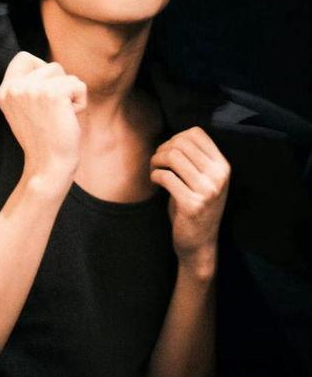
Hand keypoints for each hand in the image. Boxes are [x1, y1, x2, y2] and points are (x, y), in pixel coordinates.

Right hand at [0, 51, 86, 178]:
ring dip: (70, 95)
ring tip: (60, 116)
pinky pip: (79, 85)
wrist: (48, 166)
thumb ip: (28, 87)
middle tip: (52, 113)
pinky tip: (68, 119)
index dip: (41, 69)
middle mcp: (15, 87)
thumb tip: (50, 67)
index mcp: (5, 91)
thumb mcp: (25, 109)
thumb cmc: (44, 139)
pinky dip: (81, 102)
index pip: (23, 57)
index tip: (45, 95)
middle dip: (60, 86)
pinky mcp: (53, 94)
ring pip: (66, 74)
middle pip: (50, 65)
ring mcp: (32, 89)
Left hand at [150, 126, 230, 273]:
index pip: (196, 133)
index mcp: (223, 166)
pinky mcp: (192, 204)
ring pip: (172, 156)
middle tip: (157, 161)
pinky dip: (154, 176)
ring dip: (156, 160)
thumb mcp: (204, 179)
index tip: (167, 150)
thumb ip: (195, 158)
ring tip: (154, 169)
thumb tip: (173, 137)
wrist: (200, 243)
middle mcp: (219, 176)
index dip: (176, 137)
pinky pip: (165, 177)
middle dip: (162, 149)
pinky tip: (155, 181)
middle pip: (181, 143)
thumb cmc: (196, 205)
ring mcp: (207, 191)